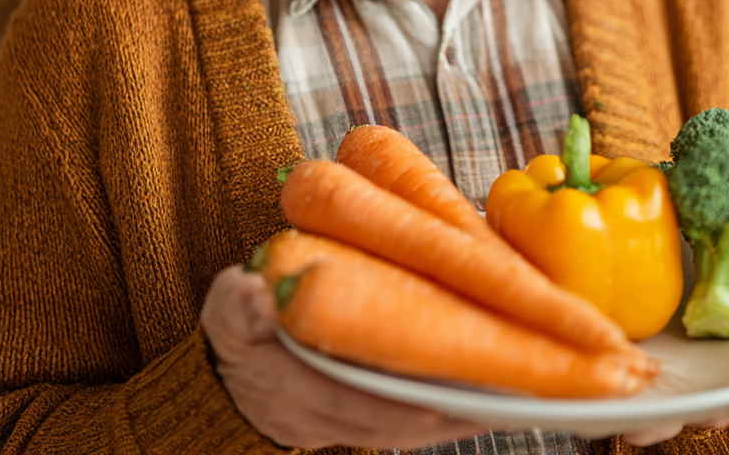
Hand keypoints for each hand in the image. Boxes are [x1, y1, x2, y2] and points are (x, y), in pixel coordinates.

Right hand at [200, 265, 486, 449]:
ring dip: (452, 418)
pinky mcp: (347, 421)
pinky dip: (436, 414)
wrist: (221, 370)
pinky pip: (397, 424)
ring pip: (401, 430)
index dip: (403, 402)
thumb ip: (240, 306)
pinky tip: (473, 397)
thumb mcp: (226, 309)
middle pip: (392, 426)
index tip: (448, 396)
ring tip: (507, 396)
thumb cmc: (233, 328)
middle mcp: (315, 419)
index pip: (352, 402)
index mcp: (287, 388)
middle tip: (505, 395)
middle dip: (448, 415)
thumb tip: (257, 298)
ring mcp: (332, 426)